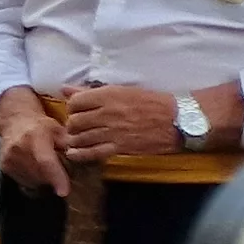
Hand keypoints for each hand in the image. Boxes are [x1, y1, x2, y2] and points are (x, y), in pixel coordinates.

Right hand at [0, 88, 69, 192]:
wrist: (15, 122)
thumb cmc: (41, 126)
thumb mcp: (59, 130)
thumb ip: (71, 146)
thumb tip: (85, 161)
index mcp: (34, 137)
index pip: (45, 161)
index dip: (56, 177)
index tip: (64, 192)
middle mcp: (18, 148)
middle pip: (41, 175)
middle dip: (56, 177)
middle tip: (61, 168)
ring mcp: (9, 159)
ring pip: (34, 181)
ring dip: (45, 180)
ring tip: (47, 166)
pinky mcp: (5, 167)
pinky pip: (25, 182)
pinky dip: (35, 179)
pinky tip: (37, 167)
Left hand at [61, 82, 223, 163]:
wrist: (178, 120)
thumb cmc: (152, 102)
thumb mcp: (122, 91)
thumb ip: (91, 91)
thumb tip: (65, 89)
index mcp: (108, 95)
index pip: (75, 101)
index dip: (73, 107)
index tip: (78, 110)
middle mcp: (107, 113)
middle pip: (74, 120)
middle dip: (73, 124)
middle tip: (77, 126)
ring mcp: (113, 132)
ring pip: (81, 137)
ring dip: (75, 139)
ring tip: (76, 139)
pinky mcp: (120, 147)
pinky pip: (92, 152)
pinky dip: (80, 154)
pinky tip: (74, 153)